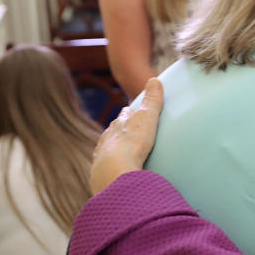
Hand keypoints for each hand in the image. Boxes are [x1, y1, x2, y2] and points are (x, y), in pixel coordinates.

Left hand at [90, 78, 163, 194]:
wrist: (114, 171)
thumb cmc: (132, 143)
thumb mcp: (146, 118)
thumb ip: (152, 100)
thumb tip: (154, 78)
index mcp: (118, 126)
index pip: (123, 116)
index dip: (127, 113)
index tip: (129, 110)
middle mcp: (107, 140)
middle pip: (112, 132)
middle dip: (117, 130)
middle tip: (124, 129)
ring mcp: (101, 158)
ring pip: (105, 150)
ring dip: (111, 149)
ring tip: (117, 153)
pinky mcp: (100, 176)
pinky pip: (104, 170)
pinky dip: (109, 168)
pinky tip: (113, 172)